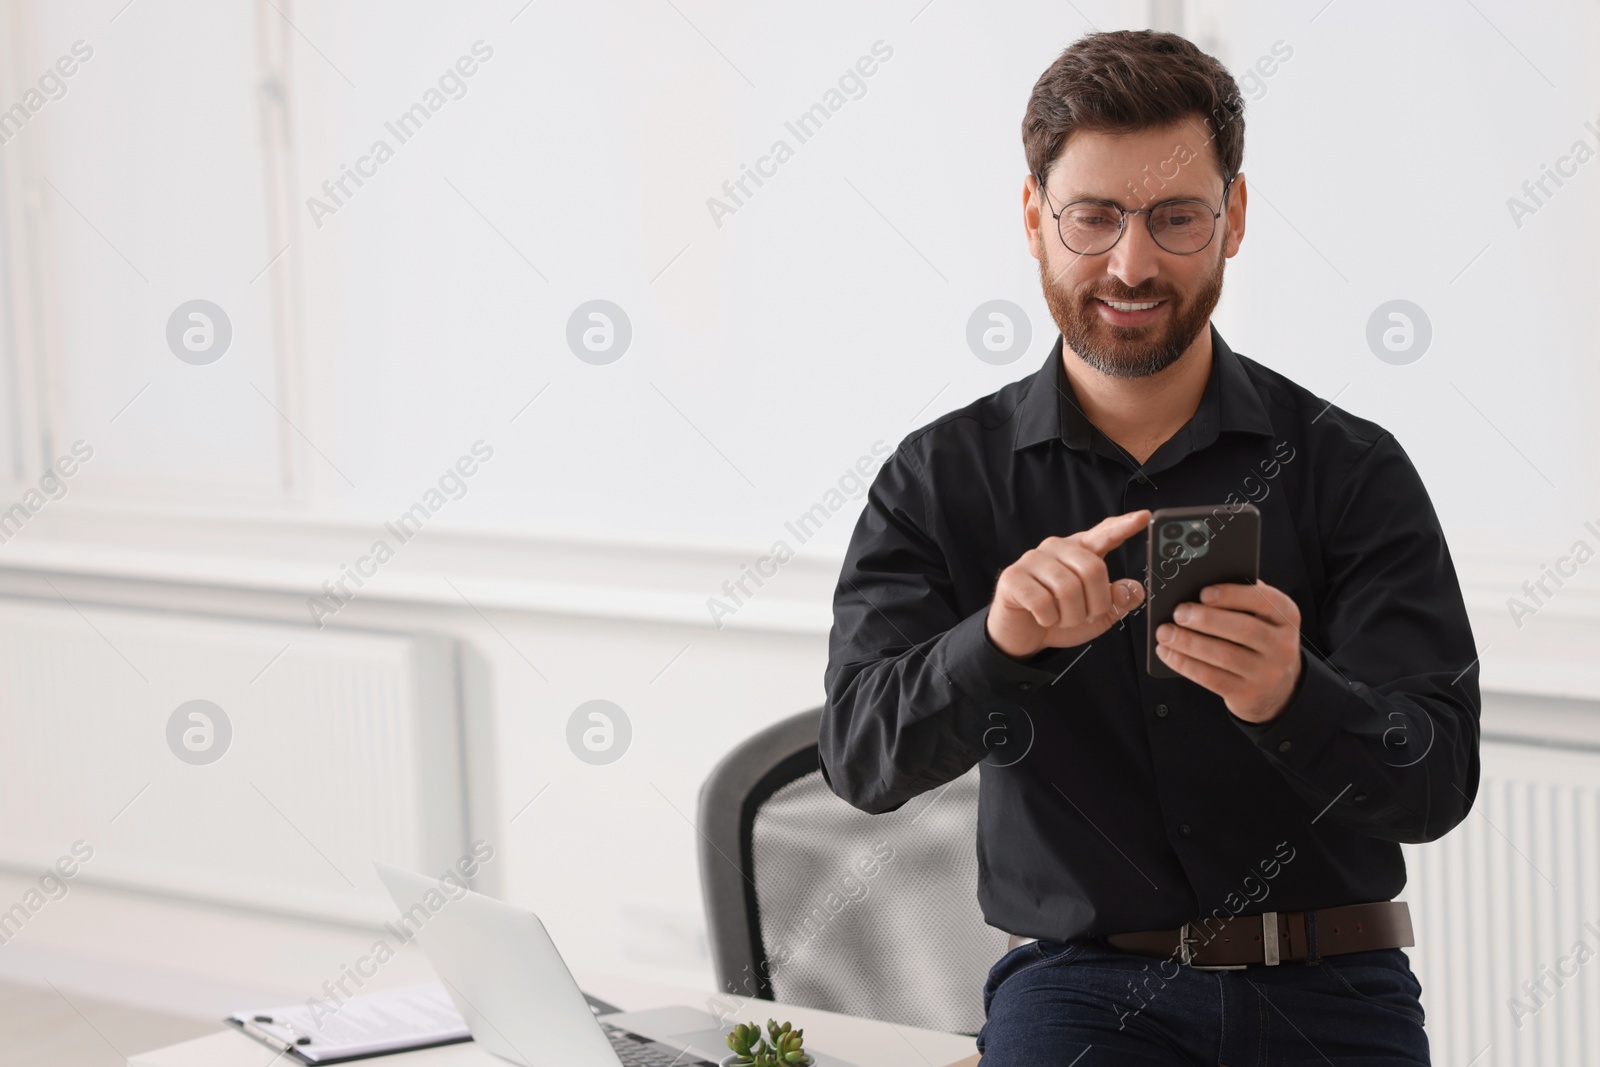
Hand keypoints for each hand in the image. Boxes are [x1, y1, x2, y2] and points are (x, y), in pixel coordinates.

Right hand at [986, 510, 1149, 659]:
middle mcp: (1056, 548)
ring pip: (1068, 589)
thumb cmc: (1059, 618)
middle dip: (1096, 604)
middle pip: (1093, 569)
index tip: (1144, 517)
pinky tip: (1042, 618)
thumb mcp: (1097, 615)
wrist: (1022, 636)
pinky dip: (1049, 619)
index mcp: (1079, 551)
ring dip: (1071, 617)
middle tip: (1084, 616)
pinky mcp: (1013, 578)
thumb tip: (1133, 589)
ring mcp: (1032, 560)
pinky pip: (1043, 602)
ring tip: (1061, 619)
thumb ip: (1117, 601)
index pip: (1104, 533)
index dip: (1124, 526)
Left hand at [1154, 579, 1302, 722]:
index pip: (1266, 601)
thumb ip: (1242, 601)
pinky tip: (1168, 652)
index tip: (1204, 592)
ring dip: (1189, 642)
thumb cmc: (1259, 641)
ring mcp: (1267, 673)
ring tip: (1165, 632)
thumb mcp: (1263, 619)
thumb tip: (1198, 586)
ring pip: (1224, 656)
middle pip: (1244, 630)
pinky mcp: (1247, 693)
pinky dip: (1185, 664)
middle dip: (1206, 620)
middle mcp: (1282, 645)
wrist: (1278, 688)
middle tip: (1178, 612)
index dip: (1234, 595)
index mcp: (1286, 617)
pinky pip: (1211, 677)